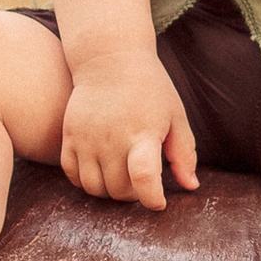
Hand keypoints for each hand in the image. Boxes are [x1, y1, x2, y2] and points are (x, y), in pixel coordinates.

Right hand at [62, 56, 199, 207]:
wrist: (110, 58)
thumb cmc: (149, 89)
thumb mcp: (175, 116)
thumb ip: (184, 153)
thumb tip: (191, 186)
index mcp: (143, 133)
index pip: (143, 178)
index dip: (152, 199)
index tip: (159, 202)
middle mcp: (112, 138)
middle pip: (118, 189)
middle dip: (133, 195)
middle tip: (142, 183)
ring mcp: (87, 137)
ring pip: (93, 188)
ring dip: (109, 192)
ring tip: (121, 177)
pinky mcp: (70, 134)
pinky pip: (71, 174)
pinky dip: (85, 181)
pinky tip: (100, 170)